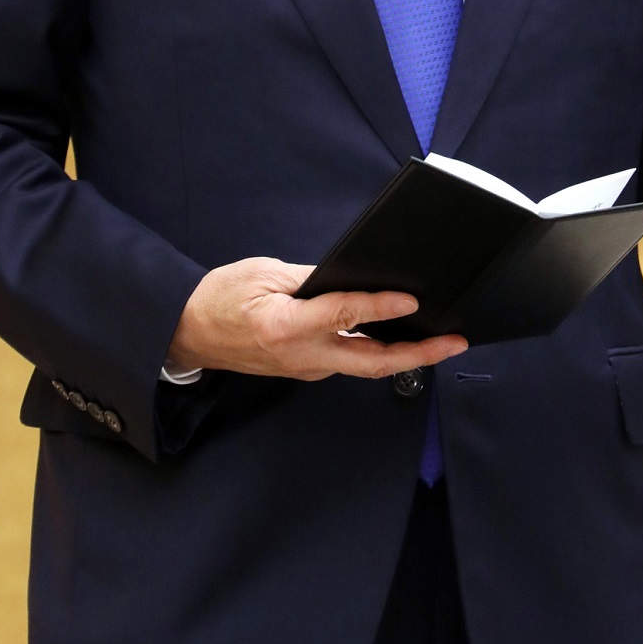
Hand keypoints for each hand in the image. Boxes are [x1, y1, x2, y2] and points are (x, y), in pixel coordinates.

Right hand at [165, 256, 466, 380]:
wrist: (187, 334)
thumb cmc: (219, 299)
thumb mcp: (264, 274)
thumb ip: (312, 278)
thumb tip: (354, 277)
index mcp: (285, 327)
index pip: (343, 316)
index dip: (380, 308)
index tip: (412, 301)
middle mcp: (302, 356)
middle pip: (371, 362)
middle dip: (419, 354)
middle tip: (455, 342)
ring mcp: (307, 368)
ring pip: (364, 366)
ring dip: (404, 355)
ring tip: (440, 339)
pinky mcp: (308, 369)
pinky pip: (350, 361)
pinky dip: (378, 351)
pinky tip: (399, 336)